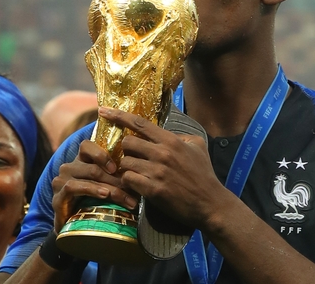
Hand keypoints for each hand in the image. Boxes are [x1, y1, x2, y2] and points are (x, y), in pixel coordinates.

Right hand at [51, 139, 137, 232]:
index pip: (87, 145)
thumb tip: (142, 172)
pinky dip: (92, 189)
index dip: (103, 154)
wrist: (72, 229)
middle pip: (95, 166)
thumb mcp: (107, 187)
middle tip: (135, 190)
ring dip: (111, 187)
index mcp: (80, 161)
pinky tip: (104, 194)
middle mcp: (69, 167)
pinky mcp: (58, 197)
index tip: (119, 168)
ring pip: (90, 175)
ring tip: (126, 198)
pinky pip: (74, 187)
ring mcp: (61, 181)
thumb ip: (117, 176)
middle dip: (118, 178)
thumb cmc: (93, 204)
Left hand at [98, 107, 232, 228]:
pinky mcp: (153, 190)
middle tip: (134, 157)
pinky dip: (129, 182)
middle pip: (127, 142)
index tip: (104, 110)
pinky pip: (128, 180)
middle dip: (126, 149)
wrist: (210, 203)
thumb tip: (167, 131)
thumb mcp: (198, 147)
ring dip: (127, 168)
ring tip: (136, 174)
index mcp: (171, 141)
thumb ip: (181, 136)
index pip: (139, 123)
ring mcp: (157, 172)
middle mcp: (162, 153)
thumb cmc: (204, 174)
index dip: (119, 115)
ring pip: (125, 163)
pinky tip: (136, 186)